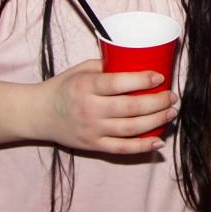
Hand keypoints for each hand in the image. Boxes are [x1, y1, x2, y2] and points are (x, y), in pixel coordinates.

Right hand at [34, 59, 178, 152]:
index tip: (160, 77)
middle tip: (172, 97)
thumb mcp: (82, 69)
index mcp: (87, 86)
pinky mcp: (93, 146)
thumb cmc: (64, 86)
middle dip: (157, 102)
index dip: (142, 81)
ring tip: (171, 112)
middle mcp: (90, 109)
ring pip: (130, 129)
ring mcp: (92, 130)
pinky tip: (159, 141)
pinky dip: (142, 147)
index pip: (118, 83)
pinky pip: (122, 149)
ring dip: (156, 121)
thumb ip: (107, 66)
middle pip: (130, 108)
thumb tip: (137, 62)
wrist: (38, 114)